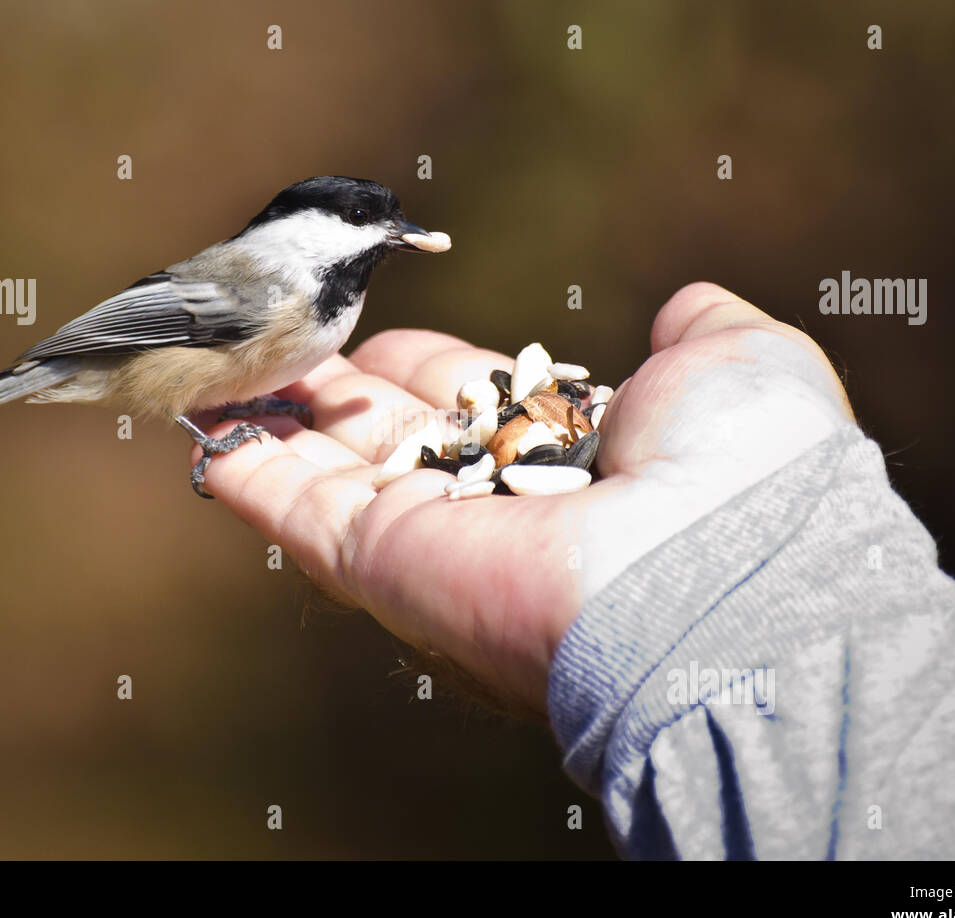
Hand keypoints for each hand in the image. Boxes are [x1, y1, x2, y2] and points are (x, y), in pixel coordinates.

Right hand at [190, 283, 854, 716]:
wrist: (723, 573)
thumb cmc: (748, 467)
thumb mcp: (741, 368)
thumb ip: (704, 335)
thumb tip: (686, 308)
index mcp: (572, 457)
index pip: (475, 403)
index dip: (423, 368)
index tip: (381, 340)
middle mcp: (501, 504)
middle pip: (395, 438)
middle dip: (339, 394)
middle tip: (286, 345)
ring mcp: (440, 540)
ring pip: (336, 476)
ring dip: (279, 426)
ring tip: (219, 372)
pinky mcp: (389, 567)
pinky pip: (302, 515)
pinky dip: (250, 476)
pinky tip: (207, 433)